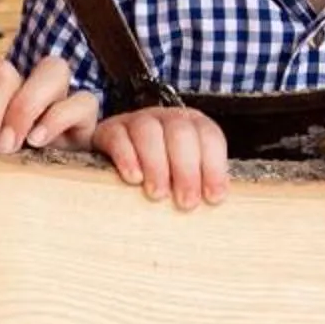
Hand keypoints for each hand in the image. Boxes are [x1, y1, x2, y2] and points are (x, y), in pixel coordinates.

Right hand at [95, 106, 229, 212]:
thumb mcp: (184, 176)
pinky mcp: (109, 130)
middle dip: (186, 169)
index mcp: (193, 125)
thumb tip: (215, 205)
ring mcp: (137, 121)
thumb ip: (199, 185)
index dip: (214, 167)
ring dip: (156, 165)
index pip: (210, 137)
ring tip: (158, 195)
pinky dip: (126, 158)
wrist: (114, 162)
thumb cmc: (160, 174)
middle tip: (186, 203)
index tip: (213, 198)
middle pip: (180, 132)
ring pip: (148, 132)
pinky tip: (133, 179)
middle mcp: (166, 118)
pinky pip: (118, 137)